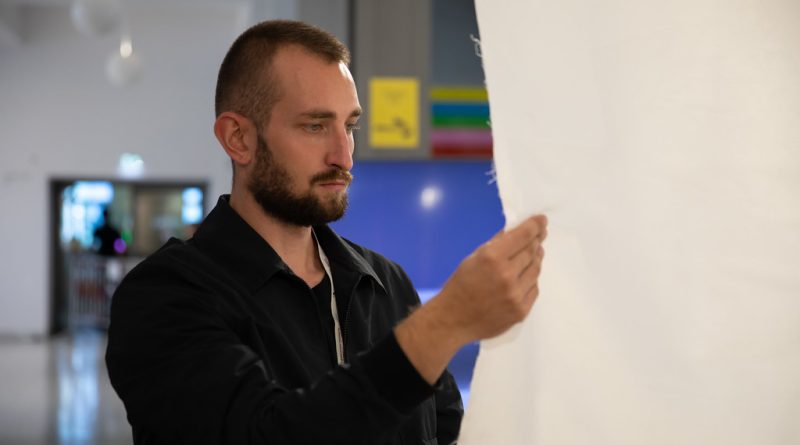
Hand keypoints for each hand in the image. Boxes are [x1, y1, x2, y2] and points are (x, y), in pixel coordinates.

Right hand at [436, 214, 547, 343]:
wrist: (453, 319)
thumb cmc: (460, 285)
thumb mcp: (472, 258)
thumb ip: (494, 245)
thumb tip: (513, 232)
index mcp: (492, 258)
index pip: (523, 236)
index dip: (535, 225)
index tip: (542, 220)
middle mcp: (507, 275)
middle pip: (532, 251)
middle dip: (536, 241)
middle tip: (539, 237)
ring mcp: (516, 294)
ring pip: (536, 270)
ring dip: (536, 259)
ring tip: (534, 254)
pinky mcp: (521, 311)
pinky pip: (534, 288)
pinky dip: (531, 279)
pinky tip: (525, 276)